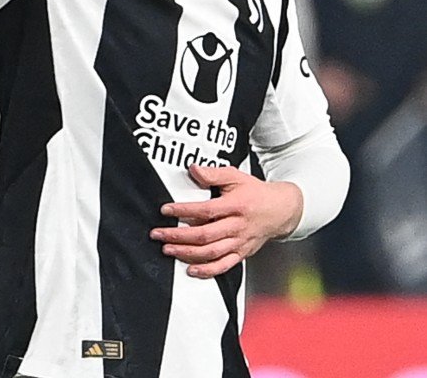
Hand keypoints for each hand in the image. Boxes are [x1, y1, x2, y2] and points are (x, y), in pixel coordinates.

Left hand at [153, 163, 304, 278]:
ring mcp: (240, 242)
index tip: (165, 210)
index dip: (184, 211)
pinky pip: (224, 266)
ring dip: (187, 253)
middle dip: (178, 235)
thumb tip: (193, 170)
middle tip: (158, 234)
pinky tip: (191, 270)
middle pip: (205, 235)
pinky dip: (207, 270)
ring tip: (168, 249)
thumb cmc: (256, 193)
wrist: (282, 210)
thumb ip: (213, 174)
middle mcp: (238, 227)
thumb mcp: (236, 176)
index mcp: (236, 206)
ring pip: (212, 252)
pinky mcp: (242, 253)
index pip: (206, 210)